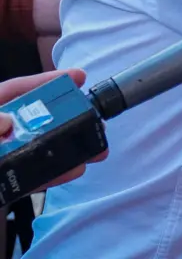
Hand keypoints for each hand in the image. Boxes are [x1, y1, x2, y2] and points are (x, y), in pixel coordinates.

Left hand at [0, 69, 106, 189]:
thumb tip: (7, 122)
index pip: (16, 90)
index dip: (46, 81)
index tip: (79, 77)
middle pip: (35, 118)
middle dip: (67, 117)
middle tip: (95, 117)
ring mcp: (2, 157)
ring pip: (39, 147)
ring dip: (68, 147)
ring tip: (96, 149)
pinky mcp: (3, 181)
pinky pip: (32, 176)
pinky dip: (52, 173)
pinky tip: (74, 170)